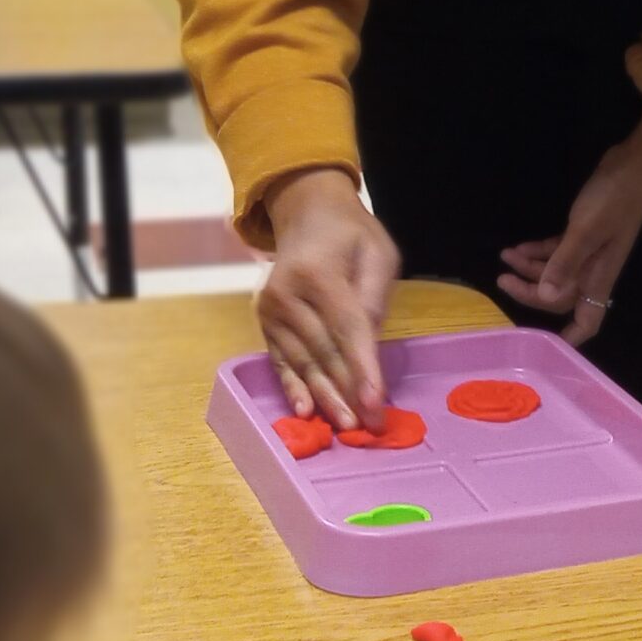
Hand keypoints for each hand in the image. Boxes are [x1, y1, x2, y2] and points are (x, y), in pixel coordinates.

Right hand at [253, 167, 398, 429]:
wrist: (306, 214)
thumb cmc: (350, 235)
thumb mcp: (378, 253)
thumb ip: (374, 297)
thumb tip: (369, 348)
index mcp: (318, 272)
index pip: (346, 328)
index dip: (363, 368)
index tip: (378, 402)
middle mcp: (286, 293)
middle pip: (322, 351)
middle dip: (348, 391)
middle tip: (369, 424)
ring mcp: (270, 310)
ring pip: (303, 361)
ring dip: (325, 397)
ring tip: (346, 426)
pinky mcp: (263, 322)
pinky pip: (281, 361)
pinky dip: (294, 388)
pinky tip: (305, 413)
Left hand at [498, 106, 641, 345]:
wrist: (635, 166)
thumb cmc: (613, 200)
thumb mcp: (585, 232)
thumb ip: (564, 264)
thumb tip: (547, 299)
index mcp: (598, 277)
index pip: (587, 320)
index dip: (571, 339)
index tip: (548, 352)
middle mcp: (593, 270)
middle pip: (560, 297)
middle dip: (532, 293)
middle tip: (502, 281)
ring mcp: (589, 252)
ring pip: (555, 273)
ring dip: (530, 269)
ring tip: (505, 258)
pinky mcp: (583, 233)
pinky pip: (557, 252)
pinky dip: (538, 252)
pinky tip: (518, 247)